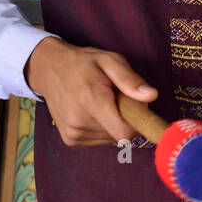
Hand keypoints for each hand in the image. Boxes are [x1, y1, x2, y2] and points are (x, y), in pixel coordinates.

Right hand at [23, 37, 157, 146]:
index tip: (133, 106)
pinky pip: (98, 140)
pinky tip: (91, 112)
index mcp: (91, 101)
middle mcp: (79, 122)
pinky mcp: (69, 139)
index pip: (125, 132)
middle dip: (124, 119)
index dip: (136, 122)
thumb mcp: (109, 61)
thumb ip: (130, 80)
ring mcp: (73, 133)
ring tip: (100, 103)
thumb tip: (151, 96)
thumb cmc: (83, 63)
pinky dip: (101, 128)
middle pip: (119, 135)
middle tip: (113, 98)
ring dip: (112, 124)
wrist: (49, 69)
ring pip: (110, 139)